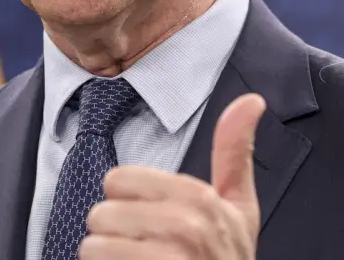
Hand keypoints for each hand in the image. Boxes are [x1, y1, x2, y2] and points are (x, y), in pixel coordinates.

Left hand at [80, 93, 266, 259]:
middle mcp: (185, 228)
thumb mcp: (239, 210)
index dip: (129, 204)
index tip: (155, 224)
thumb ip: (234, 153)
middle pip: (100, 213)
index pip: (117, 181)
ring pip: (91, 245)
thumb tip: (251, 99)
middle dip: (115, 236)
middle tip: (146, 253)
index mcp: (200, 200)